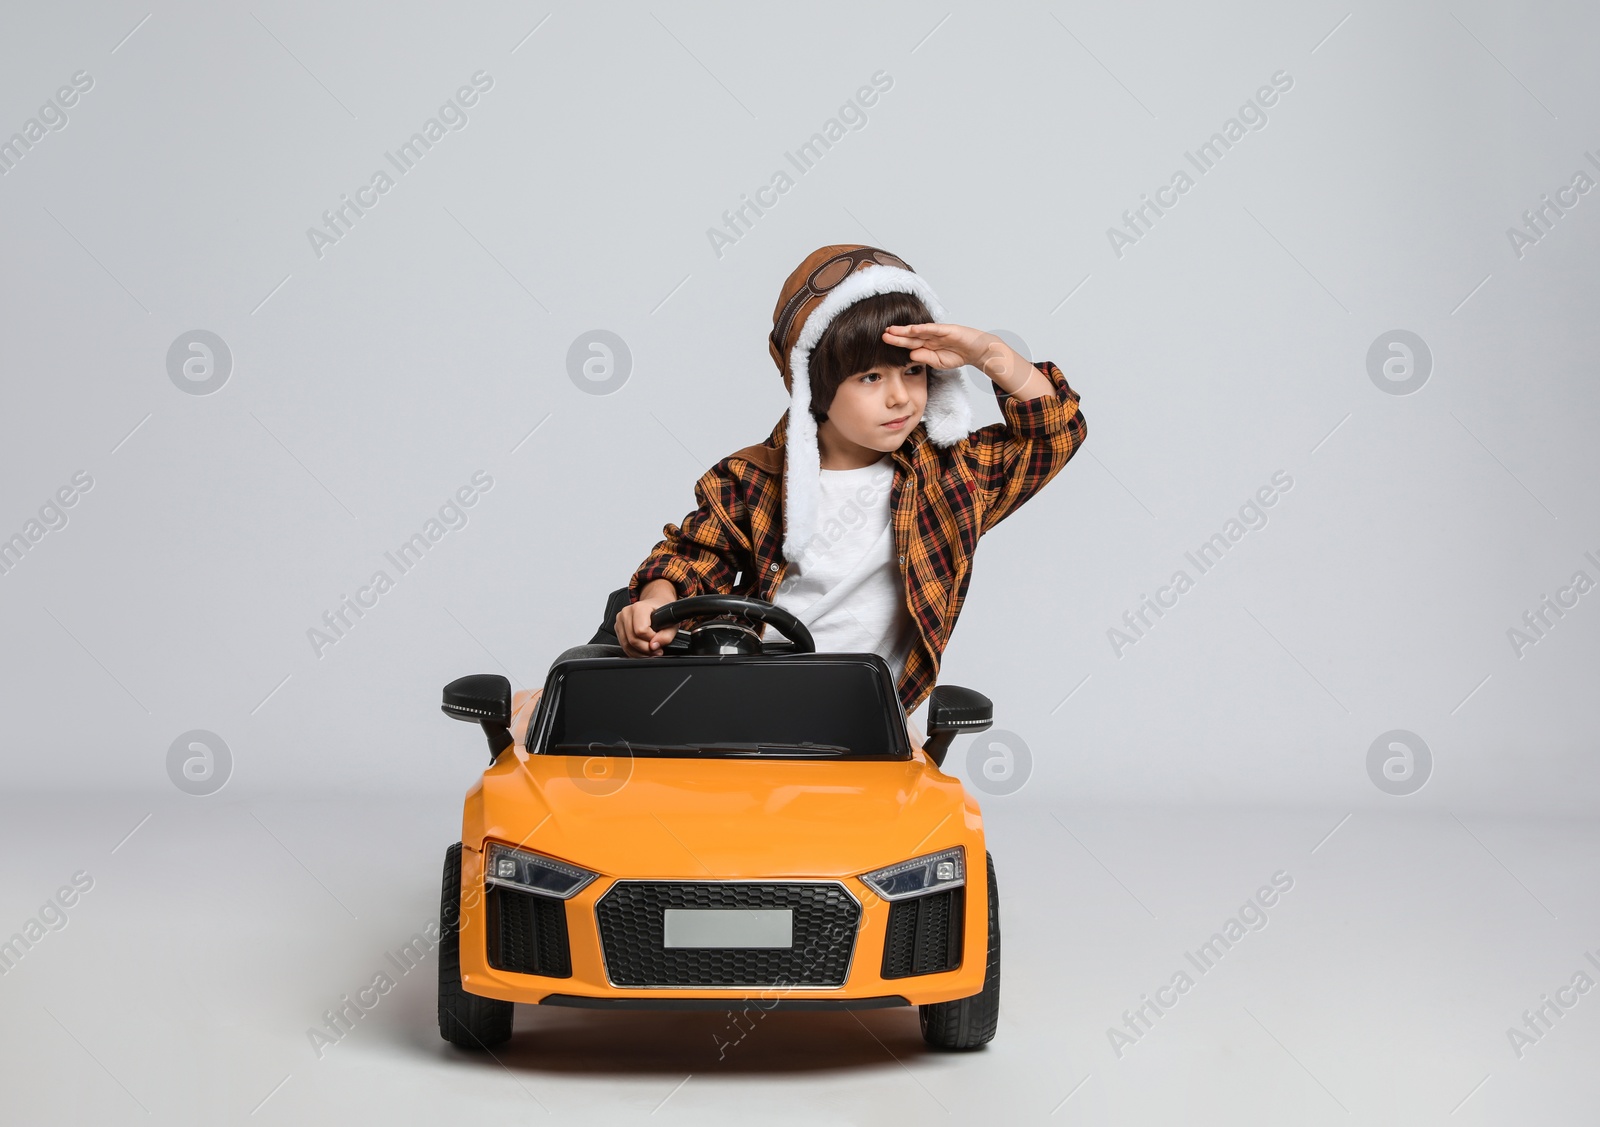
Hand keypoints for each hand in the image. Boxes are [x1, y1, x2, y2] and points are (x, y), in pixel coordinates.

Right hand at [615, 599, 677, 657]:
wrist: (655, 607)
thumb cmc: (663, 613)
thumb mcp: (672, 624)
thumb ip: (666, 636)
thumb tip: (654, 646)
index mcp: (639, 607)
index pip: (641, 630)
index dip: (651, 639)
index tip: (659, 640)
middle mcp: (626, 612)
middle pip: (632, 639)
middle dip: (646, 649)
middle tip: (657, 651)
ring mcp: (620, 620)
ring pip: (626, 645)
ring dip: (640, 653)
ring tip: (651, 652)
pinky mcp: (618, 628)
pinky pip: (624, 645)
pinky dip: (634, 652)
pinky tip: (643, 651)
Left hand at [882, 322, 1044, 397]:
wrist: (978, 351)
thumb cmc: (959, 355)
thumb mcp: (938, 362)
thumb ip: (925, 358)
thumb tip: (911, 354)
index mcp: (927, 344)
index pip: (909, 343)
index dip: (897, 342)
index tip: (884, 342)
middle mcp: (931, 336)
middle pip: (910, 336)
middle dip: (896, 335)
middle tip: (882, 334)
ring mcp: (938, 332)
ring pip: (919, 331)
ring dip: (905, 330)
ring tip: (892, 330)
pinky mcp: (948, 330)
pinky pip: (933, 329)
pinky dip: (923, 329)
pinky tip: (912, 329)